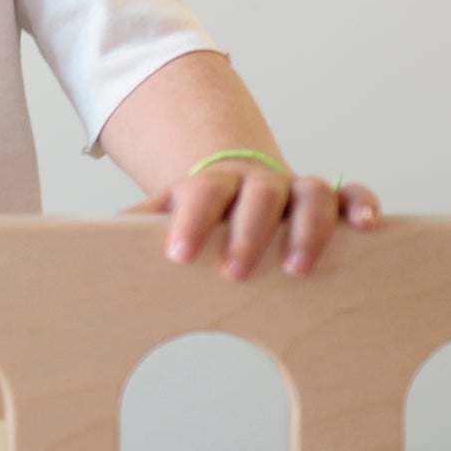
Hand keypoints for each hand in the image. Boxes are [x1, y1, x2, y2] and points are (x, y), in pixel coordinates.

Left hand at [129, 162, 381, 280]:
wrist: (235, 179)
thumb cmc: (200, 210)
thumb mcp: (168, 214)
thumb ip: (140, 224)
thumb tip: (84, 242)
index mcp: (213, 183)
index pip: (202, 193)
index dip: (192, 220)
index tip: (178, 254)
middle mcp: (258, 182)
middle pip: (260, 193)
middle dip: (248, 232)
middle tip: (233, 272)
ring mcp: (296, 189)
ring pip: (311, 192)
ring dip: (307, 227)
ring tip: (297, 268)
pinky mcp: (331, 200)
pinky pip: (351, 192)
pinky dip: (361, 203)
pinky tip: (367, 226)